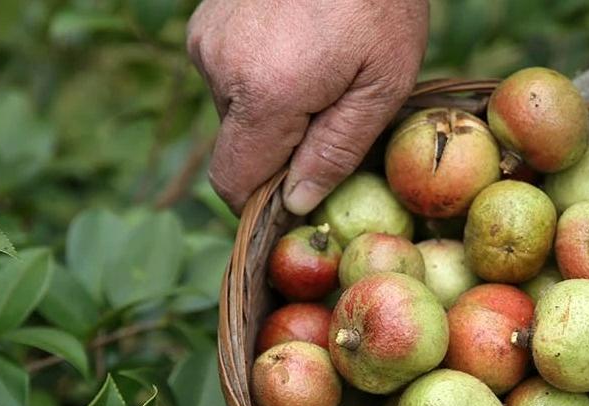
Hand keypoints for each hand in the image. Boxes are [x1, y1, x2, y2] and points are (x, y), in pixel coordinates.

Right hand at [187, 0, 428, 214]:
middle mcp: (220, 67)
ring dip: (270, 112)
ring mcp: (207, 40)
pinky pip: (227, 76)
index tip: (298, 197)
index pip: (235, 181)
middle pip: (237, 148)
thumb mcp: (381, 85)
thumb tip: (295, 203)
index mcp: (264, 93)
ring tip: (317, 73)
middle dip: (278, 151)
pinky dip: (259, 80)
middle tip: (329, 116)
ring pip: (232, 112)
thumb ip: (336, 151)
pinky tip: (296, 52)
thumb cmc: (379, 3)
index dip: (263, 203)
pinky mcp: (207, 22)